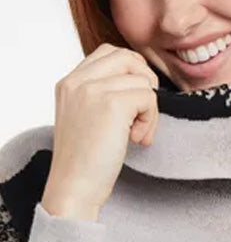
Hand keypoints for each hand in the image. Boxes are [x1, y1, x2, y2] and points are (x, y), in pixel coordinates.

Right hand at [42, 43, 160, 219]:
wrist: (74, 188)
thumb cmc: (84, 162)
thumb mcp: (85, 118)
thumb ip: (101, 95)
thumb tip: (140, 83)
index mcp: (69, 82)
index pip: (108, 53)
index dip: (131, 71)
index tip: (134, 101)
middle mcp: (78, 81)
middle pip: (128, 57)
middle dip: (145, 82)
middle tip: (143, 113)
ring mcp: (93, 90)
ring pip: (142, 81)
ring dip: (149, 111)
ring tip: (136, 135)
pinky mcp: (112, 104)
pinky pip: (148, 98)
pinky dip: (150, 120)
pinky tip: (136, 140)